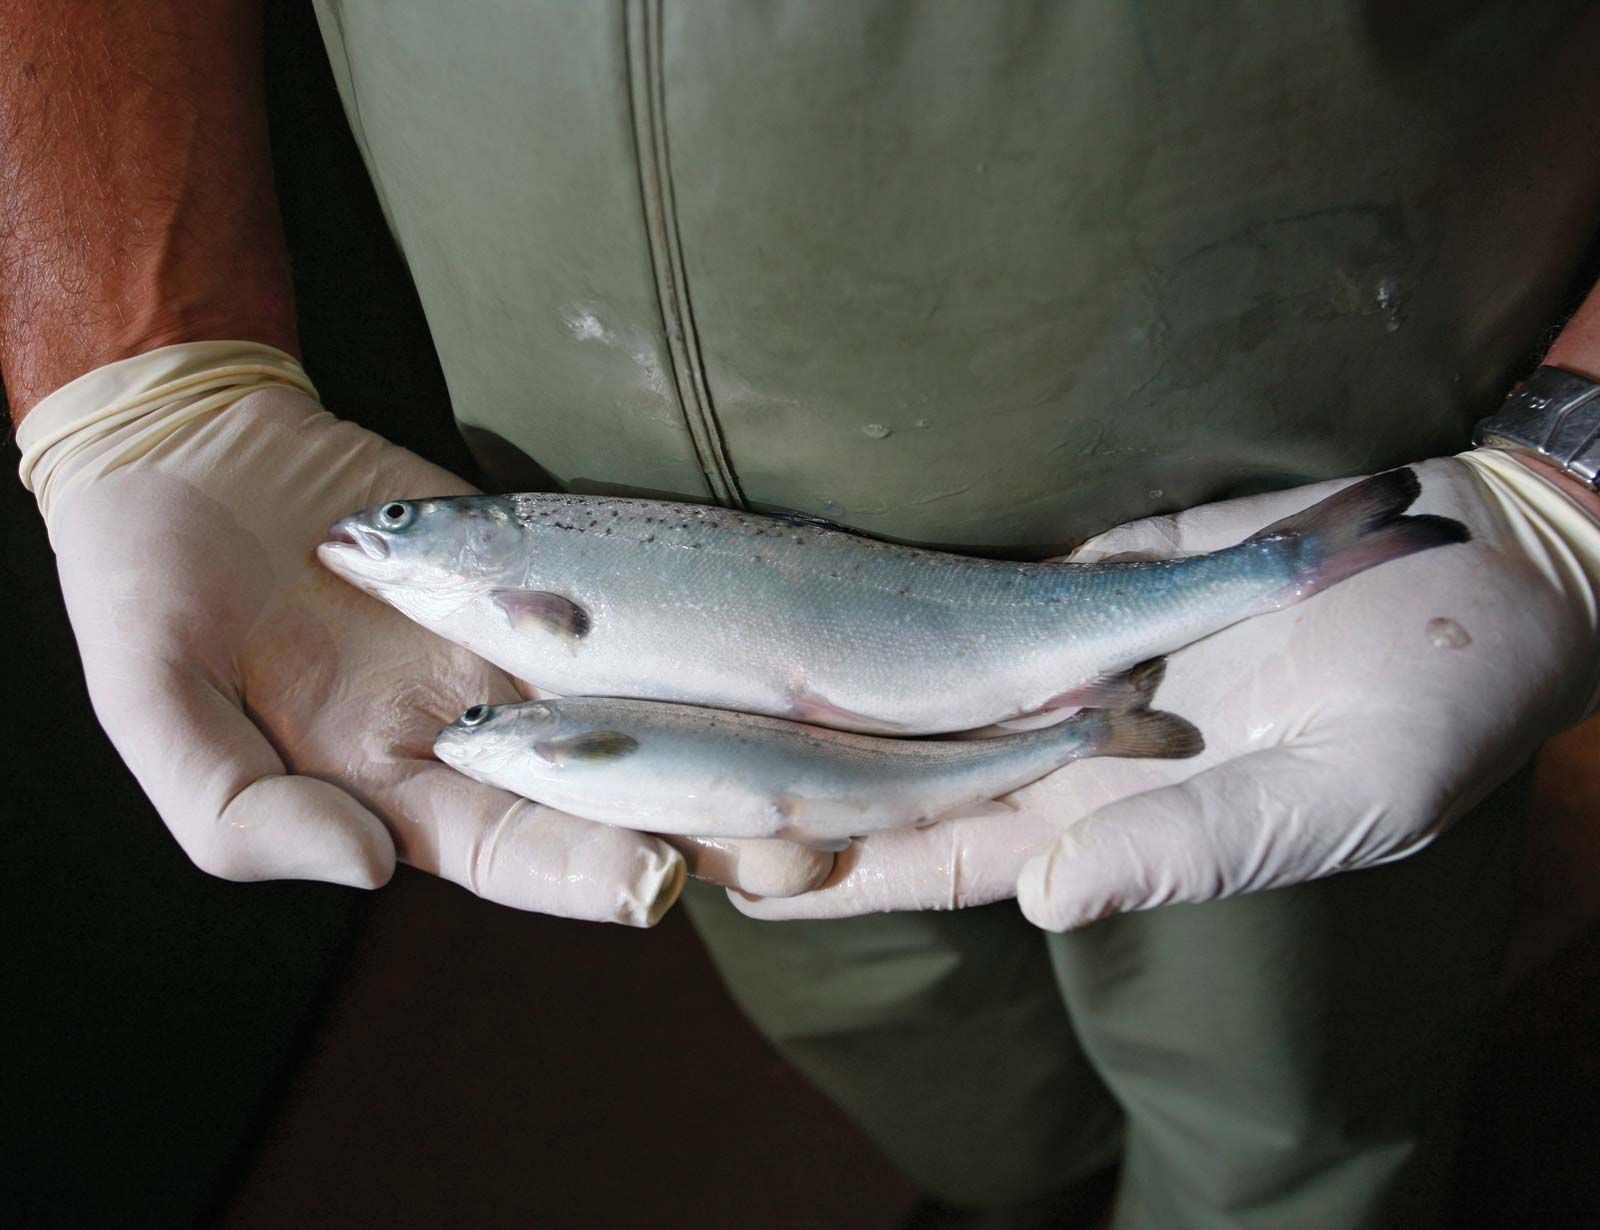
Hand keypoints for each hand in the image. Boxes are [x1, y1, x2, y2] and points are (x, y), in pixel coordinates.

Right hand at [19, 344, 829, 923]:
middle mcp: (481, 733)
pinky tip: (783, 639)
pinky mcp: (547, 561)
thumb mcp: (153, 711)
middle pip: (612, 793)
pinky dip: (701, 623)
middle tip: (802, 841)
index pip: (510, 852)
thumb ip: (240, 813)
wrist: (187, 452)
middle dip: (705, 823)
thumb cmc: (144, 591)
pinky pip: (630, 597)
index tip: (655, 879)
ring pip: (646, 702)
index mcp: (394, 793)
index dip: (580, 871)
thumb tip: (363, 870)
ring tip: (832, 762)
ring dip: (734, 735)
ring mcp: (523, 644)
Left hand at [733, 455, 1599, 927]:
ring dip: (809, 704)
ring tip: (690, 701)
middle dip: (792, 792)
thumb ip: (1193, 850)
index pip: (954, 864)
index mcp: (1118, 821)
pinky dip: (880, 616)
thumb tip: (1043, 905)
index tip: (741, 874)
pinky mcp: (1070, 575)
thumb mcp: (1340, 795)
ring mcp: (1060, 656)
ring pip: (909, 695)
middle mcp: (1066, 744)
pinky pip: (957, 601)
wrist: (1478, 562)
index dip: (852, 876)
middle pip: (901, 780)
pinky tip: (796, 609)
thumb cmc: (1441, 697)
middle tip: (664, 792)